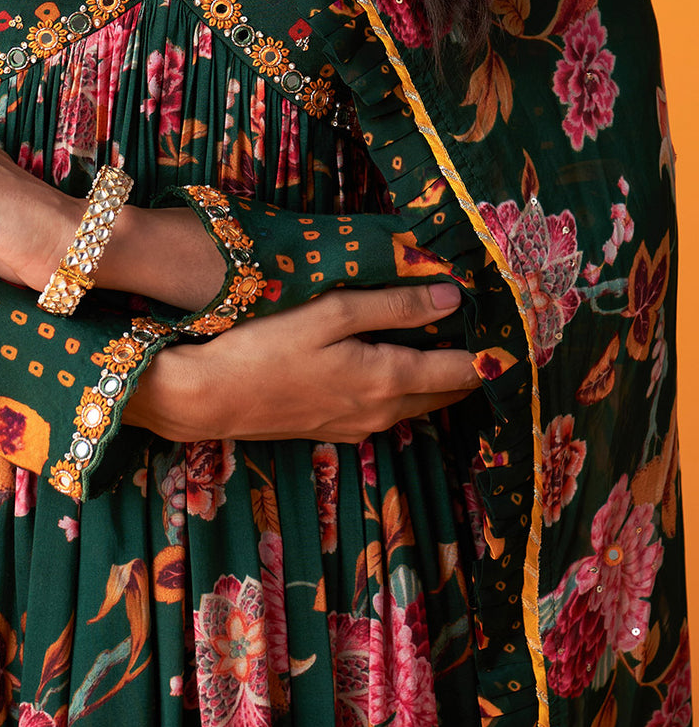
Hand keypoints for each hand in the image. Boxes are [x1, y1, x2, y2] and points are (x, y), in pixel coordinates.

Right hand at [123, 283, 479, 442]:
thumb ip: (394, 305)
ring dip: (439, 375)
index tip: (519, 331)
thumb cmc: (267, 346)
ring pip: (418, 401)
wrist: (209, 397)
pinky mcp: (336, 428)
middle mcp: (384, 412)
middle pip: (447, 392)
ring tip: (449, 338)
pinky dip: (407, 385)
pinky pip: (389, 408)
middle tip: (490, 330)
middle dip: (471, 364)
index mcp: (389, 380)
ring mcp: (359, 425)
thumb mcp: (332, 313)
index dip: (493, 352)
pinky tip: (396, 359)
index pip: (463, 371)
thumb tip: (452, 297)